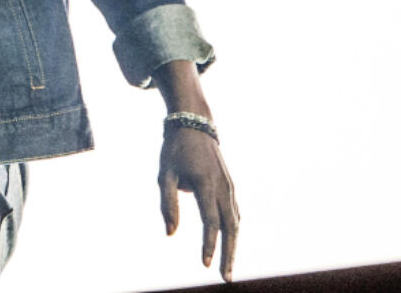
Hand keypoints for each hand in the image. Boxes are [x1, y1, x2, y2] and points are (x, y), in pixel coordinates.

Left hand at [158, 125, 238, 281]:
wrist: (194, 123)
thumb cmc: (175, 149)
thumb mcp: (164, 174)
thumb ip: (168, 204)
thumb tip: (170, 233)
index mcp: (206, 184)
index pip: (210, 222)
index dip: (209, 245)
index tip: (206, 264)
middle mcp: (222, 187)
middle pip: (230, 227)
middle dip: (229, 254)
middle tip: (226, 277)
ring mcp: (229, 185)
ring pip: (235, 221)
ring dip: (233, 245)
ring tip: (227, 267)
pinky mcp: (230, 184)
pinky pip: (235, 211)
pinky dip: (234, 230)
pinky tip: (230, 242)